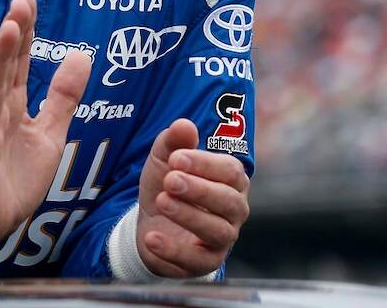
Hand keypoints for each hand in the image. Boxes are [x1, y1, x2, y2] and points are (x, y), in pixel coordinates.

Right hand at [0, 0, 90, 267]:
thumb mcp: (50, 133)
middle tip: (22, 0)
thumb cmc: (15, 177)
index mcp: (14, 105)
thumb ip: (63, 96)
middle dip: (14, 32)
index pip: (20, 60)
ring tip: (9, 27)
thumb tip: (81, 55)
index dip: (26, 30)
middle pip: (6, 65)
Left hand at [135, 118, 250, 277]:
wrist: (151, 223)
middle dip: (199, 190)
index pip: (230, 171)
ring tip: (163, 202)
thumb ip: (174, 141)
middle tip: (171, 180)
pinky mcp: (206, 263)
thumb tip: (183, 125)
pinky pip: (197, 261)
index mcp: (231, 180)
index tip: (176, 158)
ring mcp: (223, 238)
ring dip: (189, 216)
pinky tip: (152, 237)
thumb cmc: (168, 187)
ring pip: (218, 231)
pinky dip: (173, 250)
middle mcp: (234, 209)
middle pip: (229, 201)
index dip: (205, 164)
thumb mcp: (164, 160)